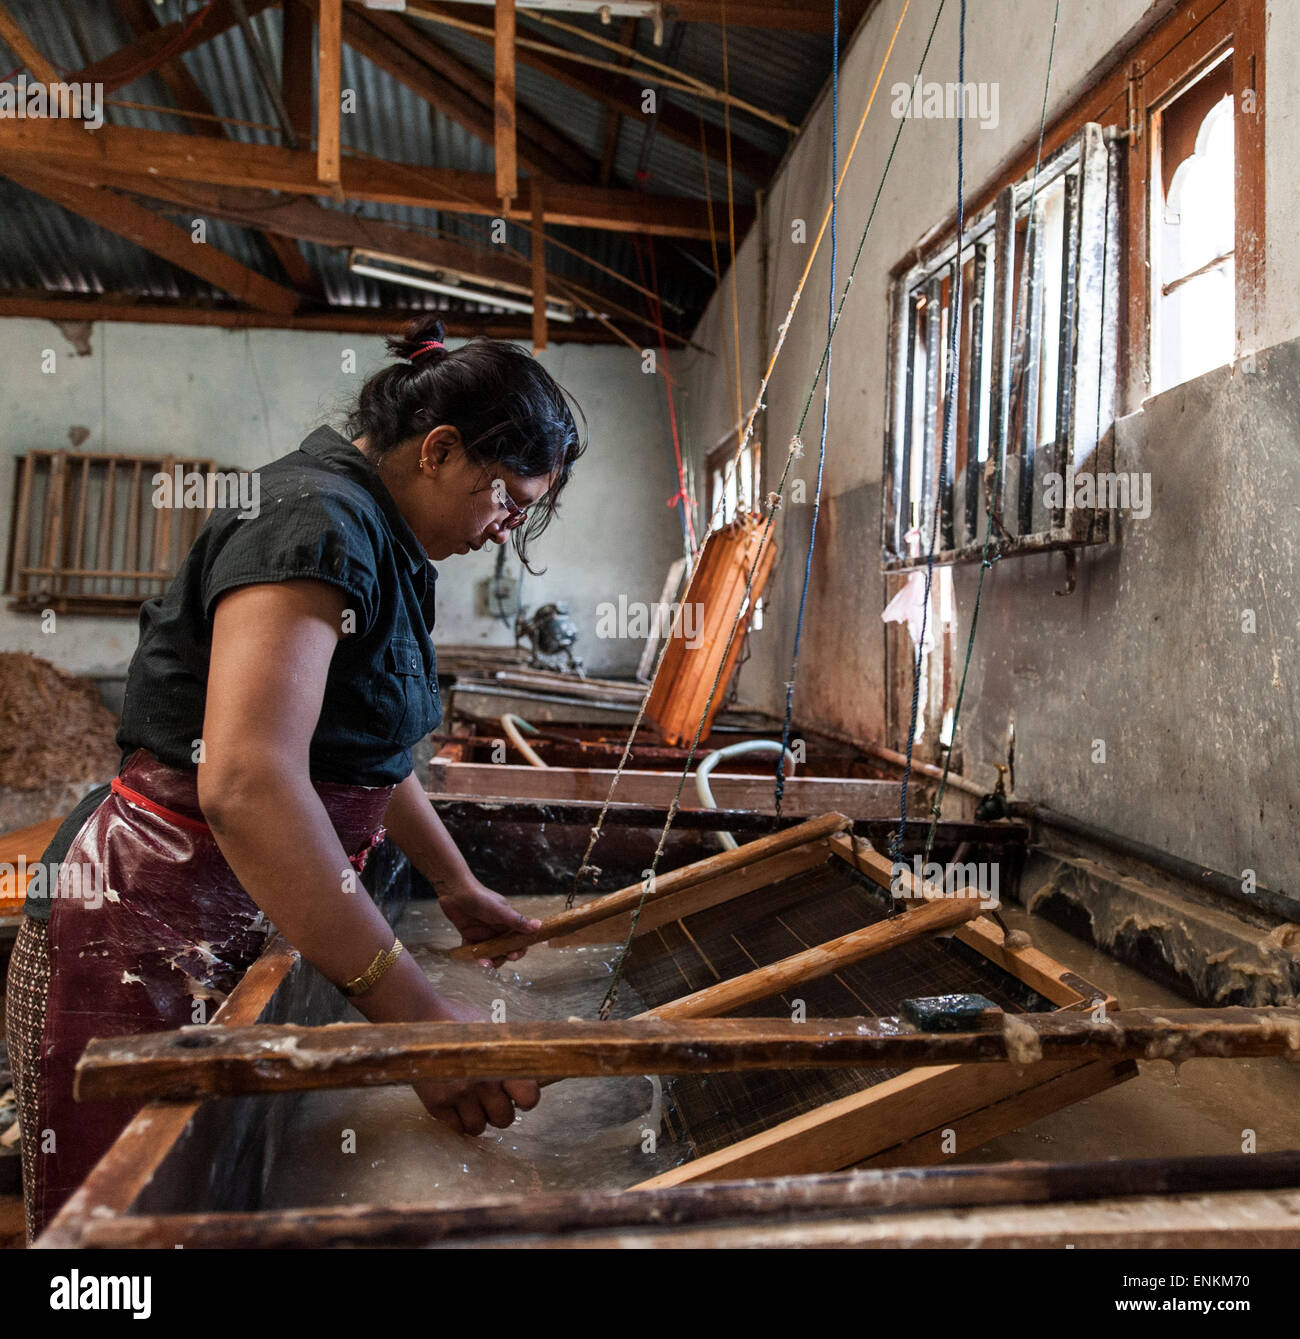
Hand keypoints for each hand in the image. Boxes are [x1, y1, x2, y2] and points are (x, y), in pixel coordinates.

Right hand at [413, 995, 540, 1134]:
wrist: (418, 1016)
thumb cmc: (456, 1020)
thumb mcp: (490, 1029)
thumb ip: (506, 1053)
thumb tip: (526, 1069)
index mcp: (500, 1062)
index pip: (529, 1097)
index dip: (526, 1099)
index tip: (519, 1096)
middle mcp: (482, 1082)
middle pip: (504, 1119)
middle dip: (500, 1111)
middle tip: (491, 1099)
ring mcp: (458, 1095)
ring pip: (479, 1128)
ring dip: (478, 1118)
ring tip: (472, 1102)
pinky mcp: (436, 1104)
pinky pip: (456, 1128)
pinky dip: (458, 1121)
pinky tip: (456, 1105)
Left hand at [437, 876, 541, 967]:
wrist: (455, 891)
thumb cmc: (480, 897)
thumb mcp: (500, 910)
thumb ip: (517, 921)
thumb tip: (539, 926)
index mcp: (508, 923)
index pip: (519, 940)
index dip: (518, 950)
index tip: (512, 956)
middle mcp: (498, 930)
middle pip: (504, 950)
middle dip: (501, 958)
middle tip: (494, 962)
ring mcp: (484, 934)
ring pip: (489, 953)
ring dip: (487, 960)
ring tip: (481, 963)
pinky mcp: (470, 937)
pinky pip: (473, 951)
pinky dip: (472, 957)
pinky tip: (471, 959)